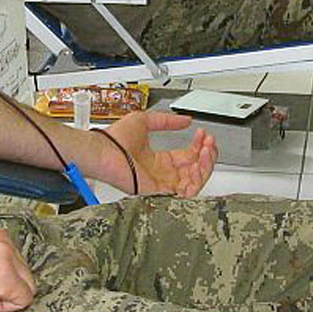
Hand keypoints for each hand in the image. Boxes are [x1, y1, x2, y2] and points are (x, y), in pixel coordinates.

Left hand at [99, 111, 216, 196]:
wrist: (103, 151)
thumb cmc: (115, 139)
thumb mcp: (144, 121)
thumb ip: (166, 121)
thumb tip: (185, 120)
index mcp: (159, 160)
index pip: (187, 156)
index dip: (199, 145)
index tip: (203, 133)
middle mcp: (163, 173)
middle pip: (195, 169)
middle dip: (207, 154)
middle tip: (209, 141)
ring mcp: (163, 183)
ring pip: (195, 180)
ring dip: (206, 165)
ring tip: (207, 150)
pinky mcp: (161, 191)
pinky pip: (187, 191)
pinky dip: (198, 178)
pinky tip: (199, 162)